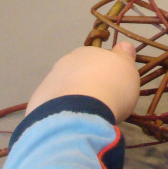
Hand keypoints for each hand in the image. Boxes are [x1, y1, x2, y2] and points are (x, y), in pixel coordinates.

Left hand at [26, 42, 140, 121]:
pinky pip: (53, 105)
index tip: (113, 87)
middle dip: (87, 84)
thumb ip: (124, 57)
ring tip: (85, 116)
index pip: (98, 58)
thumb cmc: (111, 87)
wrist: (80, 110)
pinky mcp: (39, 100)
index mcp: (88, 52)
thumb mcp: (128, 69)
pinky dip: (61, 111)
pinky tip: (70, 122)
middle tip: (100, 103)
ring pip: (65, 88)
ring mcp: (51, 80)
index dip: (106, 73)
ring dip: (73, 98)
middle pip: (79, 72)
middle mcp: (67, 62)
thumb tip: (123, 46)